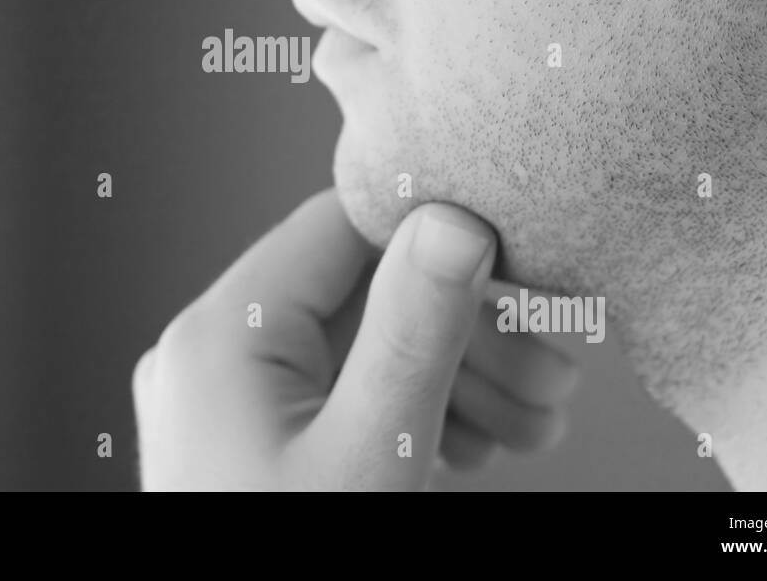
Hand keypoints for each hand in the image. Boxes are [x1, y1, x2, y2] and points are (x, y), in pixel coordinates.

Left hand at [132, 188, 579, 489]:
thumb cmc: (292, 567)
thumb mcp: (373, 453)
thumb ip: (414, 329)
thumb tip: (454, 220)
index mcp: (223, 335)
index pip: (340, 227)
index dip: (436, 235)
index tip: (519, 263)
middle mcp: (214, 357)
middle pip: (359, 295)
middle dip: (466, 329)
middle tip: (552, 368)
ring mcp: (229, 407)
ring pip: (359, 352)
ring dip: (455, 376)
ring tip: (537, 421)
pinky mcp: (253, 450)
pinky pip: (339, 401)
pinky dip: (412, 413)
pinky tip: (481, 446)